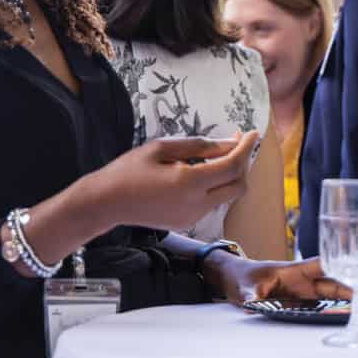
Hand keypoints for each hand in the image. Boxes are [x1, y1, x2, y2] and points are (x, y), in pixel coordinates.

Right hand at [73, 133, 256, 231]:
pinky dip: (215, 187)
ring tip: (217, 155)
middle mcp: (196, 204)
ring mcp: (193, 217)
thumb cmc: (128, 170)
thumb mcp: (162, 148)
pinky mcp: (187, 223)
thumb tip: (230, 144)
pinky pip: (212, 203)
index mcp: (189, 183)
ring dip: (229, 176)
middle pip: (239, 185)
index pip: (233, 166)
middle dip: (243, 164)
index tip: (253, 133)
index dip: (246, 148)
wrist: (104, 203)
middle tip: (236, 143)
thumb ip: (200, 146)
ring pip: (227, 196)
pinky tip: (201, 173)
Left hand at [215, 256, 350, 304]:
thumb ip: (252, 294)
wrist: (235, 280)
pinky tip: (342, 319)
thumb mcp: (246, 286)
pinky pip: (320, 308)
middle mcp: (304, 282)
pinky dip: (331, 312)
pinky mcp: (300, 304)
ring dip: (344, 303)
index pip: (323, 265)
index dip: (341, 265)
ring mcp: (304, 294)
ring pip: (330, 297)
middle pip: (333, 283)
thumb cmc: (243, 277)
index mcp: (296, 271)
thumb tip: (253, 303)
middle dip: (350, 290)